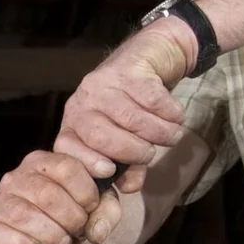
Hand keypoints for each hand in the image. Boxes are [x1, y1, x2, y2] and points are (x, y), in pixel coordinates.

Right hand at [0, 150, 120, 243]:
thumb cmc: (70, 221)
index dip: (86, 193)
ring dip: (51, 235)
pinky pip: (1, 235)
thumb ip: (106, 213)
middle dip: (71, 219)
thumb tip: (96, 231)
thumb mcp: (97, 211)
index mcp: (42, 163)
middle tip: (77, 232)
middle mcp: (16, 177)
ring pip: (24, 215)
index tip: (92, 209)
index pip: (66, 168)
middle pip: (48, 194)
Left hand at [55, 24, 190, 186]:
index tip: (110, 171)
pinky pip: (153, 100)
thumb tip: (131, 187)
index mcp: (74, 124)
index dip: (87, 163)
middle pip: (100, 137)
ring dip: (159, 133)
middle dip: (131, 151)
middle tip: (150, 153)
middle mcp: (83, 102)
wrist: (152, 55)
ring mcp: (103, 83)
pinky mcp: (128, 69)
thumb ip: (129, 167)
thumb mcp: (128, 139)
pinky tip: (175, 115)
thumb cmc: (136, 107)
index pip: (67, 148)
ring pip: (131, 120)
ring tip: (172, 135)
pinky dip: (170, 113)